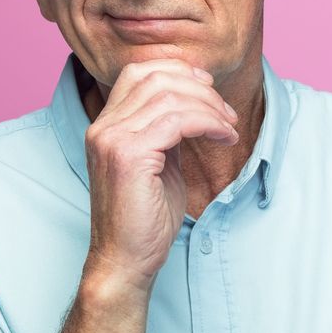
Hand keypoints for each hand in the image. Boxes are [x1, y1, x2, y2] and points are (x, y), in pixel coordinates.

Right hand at [81, 59, 239, 293]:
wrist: (125, 261)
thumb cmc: (144, 218)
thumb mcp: (157, 162)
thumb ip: (165, 130)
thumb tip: (193, 103)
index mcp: (105, 125)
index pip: (138, 72)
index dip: (177, 71)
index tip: (209, 88)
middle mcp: (103, 127)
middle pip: (156, 77)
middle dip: (200, 88)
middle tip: (226, 112)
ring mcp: (112, 139)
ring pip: (170, 96)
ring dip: (210, 107)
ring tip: (229, 127)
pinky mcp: (129, 155)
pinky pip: (178, 120)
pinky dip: (208, 123)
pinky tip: (223, 136)